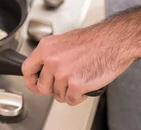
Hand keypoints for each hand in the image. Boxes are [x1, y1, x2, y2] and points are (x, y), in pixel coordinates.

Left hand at [22, 22, 137, 106]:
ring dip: (69, 92)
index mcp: (46, 47)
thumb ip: (52, 55)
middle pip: (42, 87)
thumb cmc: (93, 40)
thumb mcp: (64, 42)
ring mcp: (63, 73)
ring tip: (80, 78)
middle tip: (65, 83)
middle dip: (53, 89)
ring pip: (58, 95)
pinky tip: (85, 84)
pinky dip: (79, 96)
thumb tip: (45, 70)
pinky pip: (71, 100)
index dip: (31, 81)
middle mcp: (52, 60)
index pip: (27, 69)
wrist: (112, 41)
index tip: (34, 84)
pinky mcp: (76, 84)